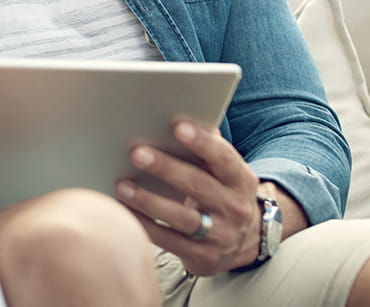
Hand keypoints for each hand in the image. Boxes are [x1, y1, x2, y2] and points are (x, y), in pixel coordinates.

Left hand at [114, 121, 261, 274]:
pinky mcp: (202, 257)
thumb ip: (206, 146)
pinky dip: (144, 226)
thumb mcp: (225, 170)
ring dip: (149, 201)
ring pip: (182, 217)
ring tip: (122, 185)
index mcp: (241, 180)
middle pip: (198, 186)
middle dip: (166, 169)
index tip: (177, 126)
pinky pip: (169, 241)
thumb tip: (177, 113)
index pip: (223, 158)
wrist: (247, 241)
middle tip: (136, 153)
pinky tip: (123, 211)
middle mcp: (234, 208)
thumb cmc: (223, 191)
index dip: (201, 142)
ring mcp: (220, 235)